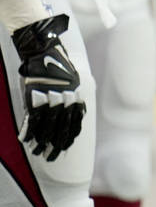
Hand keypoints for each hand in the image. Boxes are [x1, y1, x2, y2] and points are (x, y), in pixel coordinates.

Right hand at [12, 13, 85, 160]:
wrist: (44, 49)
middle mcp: (66, 99)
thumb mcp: (74, 79)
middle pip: (62, 127)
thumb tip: (79, 113)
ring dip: (42, 142)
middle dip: (58, 144)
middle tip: (53, 157)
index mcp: (76, 95)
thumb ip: (75, 96)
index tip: (66, 147)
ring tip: (39, 153)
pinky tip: (26, 141)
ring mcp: (50, 99)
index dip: (70, 135)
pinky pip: (32, 120)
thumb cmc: (58, 63)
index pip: (75, 121)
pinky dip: (29, 132)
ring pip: (47, 127)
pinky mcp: (35, 97)